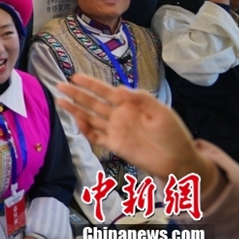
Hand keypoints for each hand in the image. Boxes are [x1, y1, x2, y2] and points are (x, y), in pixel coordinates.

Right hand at [56, 74, 215, 182]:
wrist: (179, 161)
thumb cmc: (173, 134)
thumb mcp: (161, 111)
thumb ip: (140, 99)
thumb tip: (118, 89)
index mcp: (129, 104)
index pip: (105, 91)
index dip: (90, 84)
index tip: (74, 76)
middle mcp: (118, 115)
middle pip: (93, 103)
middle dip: (76, 94)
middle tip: (59, 85)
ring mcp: (115, 130)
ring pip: (90, 118)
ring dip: (75, 110)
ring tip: (60, 102)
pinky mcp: (114, 145)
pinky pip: (96, 136)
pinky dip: (85, 130)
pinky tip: (77, 122)